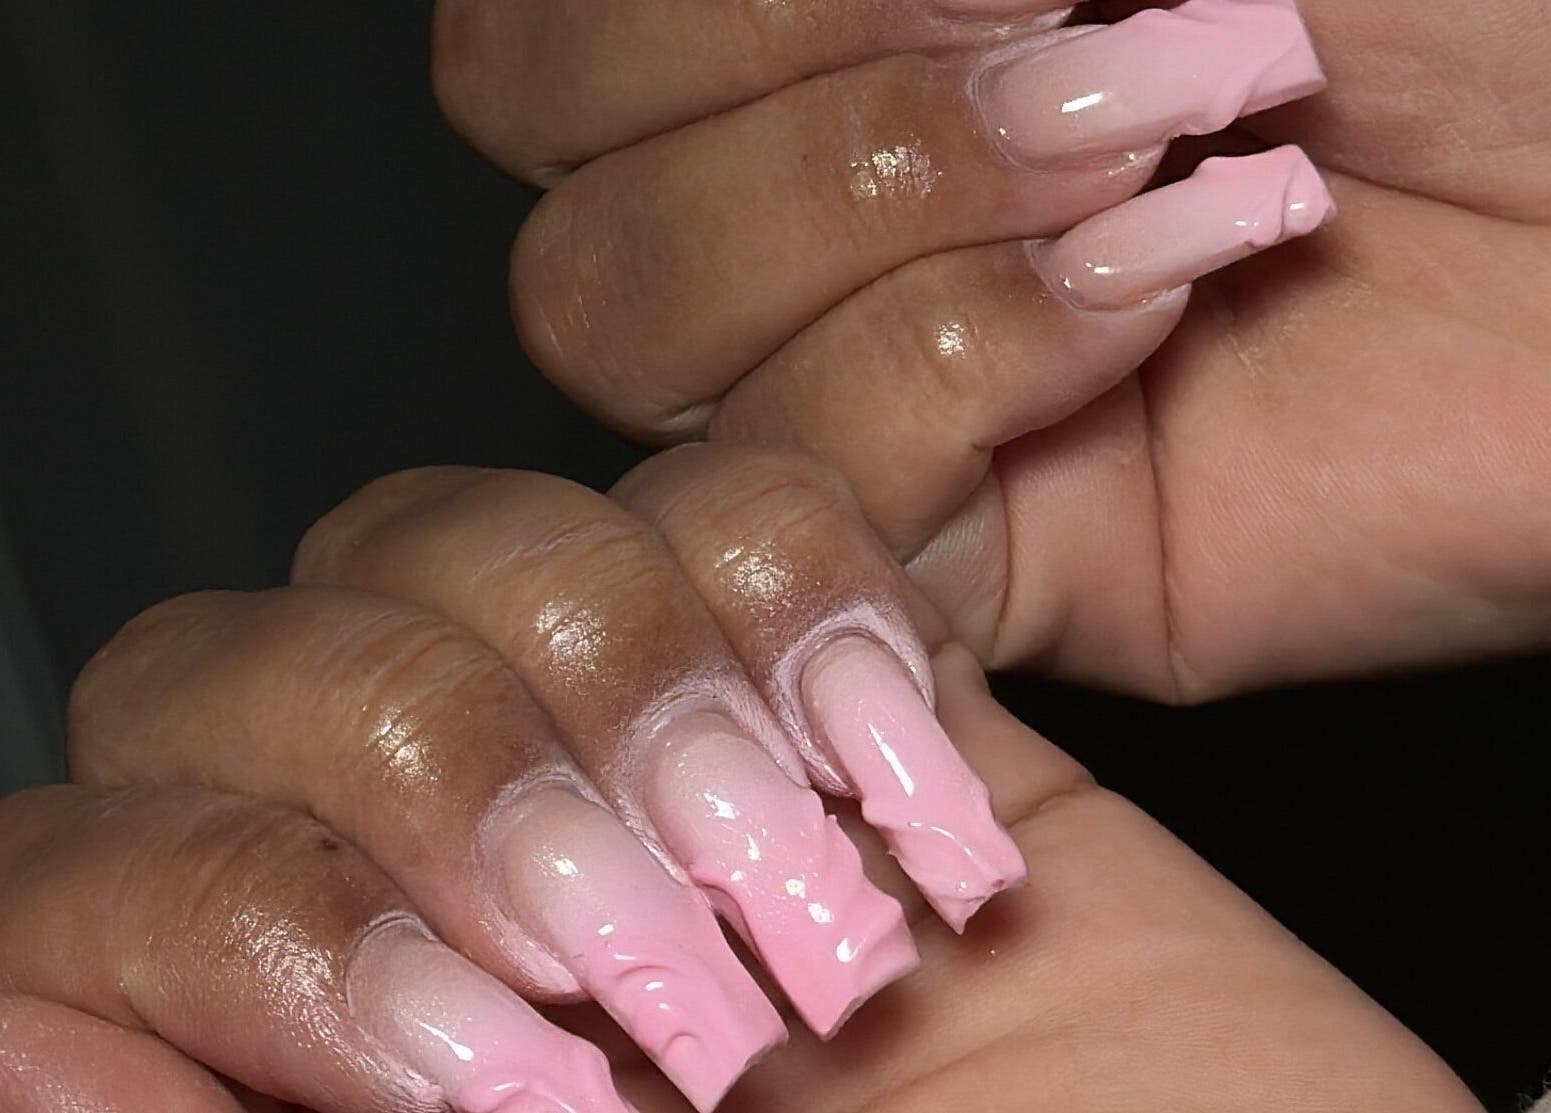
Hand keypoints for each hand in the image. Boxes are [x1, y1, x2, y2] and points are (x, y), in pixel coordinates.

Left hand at [1, 448, 1478, 1110]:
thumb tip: (18, 1037)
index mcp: (338, 1074)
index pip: (85, 879)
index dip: (214, 900)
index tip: (458, 1053)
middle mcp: (459, 902)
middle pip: (246, 662)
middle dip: (441, 765)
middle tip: (654, 969)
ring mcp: (649, 769)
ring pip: (471, 537)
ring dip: (636, 683)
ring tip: (798, 891)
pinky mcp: (843, 688)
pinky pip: (747, 503)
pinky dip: (815, 600)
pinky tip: (908, 769)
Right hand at [433, 0, 1550, 699]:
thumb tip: (625, 7)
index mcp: (788, 67)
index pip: (532, 62)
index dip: (659, 12)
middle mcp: (795, 247)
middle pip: (565, 232)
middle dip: (790, 110)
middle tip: (1056, 27)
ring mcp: (866, 410)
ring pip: (644, 362)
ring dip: (877, 221)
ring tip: (1140, 151)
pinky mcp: (968, 555)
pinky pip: (811, 496)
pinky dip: (957, 367)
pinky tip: (1153, 295)